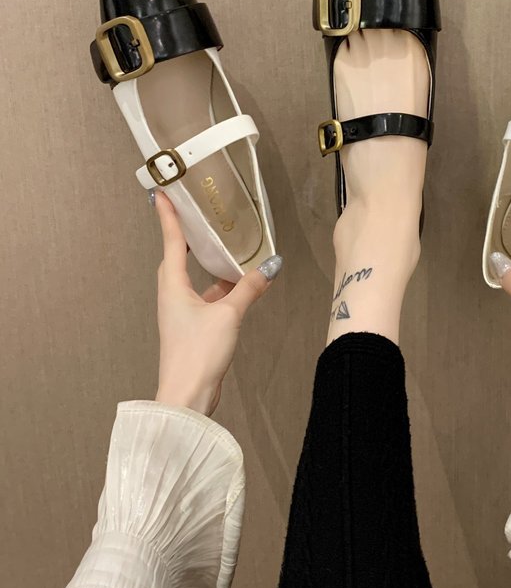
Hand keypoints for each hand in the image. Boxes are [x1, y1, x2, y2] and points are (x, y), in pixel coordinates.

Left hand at [153, 192, 280, 415]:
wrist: (187, 395)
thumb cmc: (198, 351)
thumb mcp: (229, 314)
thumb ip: (249, 288)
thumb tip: (271, 266)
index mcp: (173, 286)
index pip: (170, 242)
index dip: (167, 216)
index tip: (162, 192)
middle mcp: (173, 295)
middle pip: (178, 257)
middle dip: (187, 236)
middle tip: (198, 214)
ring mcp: (182, 312)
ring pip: (196, 279)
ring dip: (209, 265)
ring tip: (229, 248)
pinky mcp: (193, 327)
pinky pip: (207, 298)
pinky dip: (221, 289)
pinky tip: (240, 286)